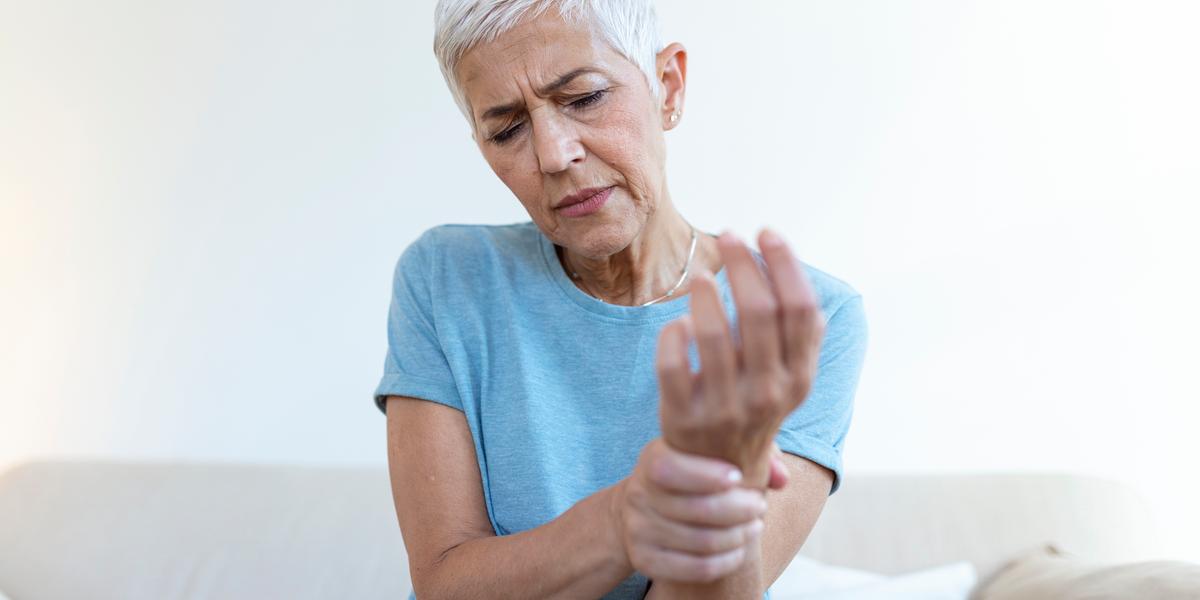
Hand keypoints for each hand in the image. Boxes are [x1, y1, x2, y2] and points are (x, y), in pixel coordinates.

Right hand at [614, 438, 769, 582]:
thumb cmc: (691, 474)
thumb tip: (781, 478)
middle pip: (697, 509)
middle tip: (760, 506)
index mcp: (651, 460)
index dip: (707, 475)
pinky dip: (727, 561)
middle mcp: (638, 495)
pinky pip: (697, 568)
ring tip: (755, 526)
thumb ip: (751, 453)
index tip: (739, 477)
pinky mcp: (645, 560)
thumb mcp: (708, 454)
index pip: (671, 469)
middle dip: (739, 509)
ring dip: (738, 536)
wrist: (644, 508)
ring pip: (702, 541)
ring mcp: (639, 531)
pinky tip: (740, 550)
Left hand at [656, 229, 823, 487]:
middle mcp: (769, 393)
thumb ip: (796, 332)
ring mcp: (726, 407)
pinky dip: (674, 333)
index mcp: (799, 378)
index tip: (766, 233)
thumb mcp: (788, 378)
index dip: (784, 264)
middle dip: (743, 264)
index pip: (801, 309)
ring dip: (705, 294)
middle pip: (760, 312)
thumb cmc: (753, 407)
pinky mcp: (684, 416)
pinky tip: (679, 321)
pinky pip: (673, 363)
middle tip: (727, 237)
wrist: (718, 475)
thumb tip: (789, 267)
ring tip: (701, 274)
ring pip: (714, 335)